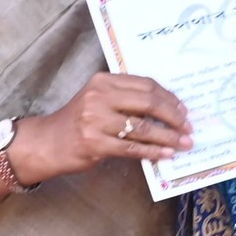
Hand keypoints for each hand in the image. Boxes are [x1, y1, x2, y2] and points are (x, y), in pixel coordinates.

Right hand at [17, 73, 191, 182]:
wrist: (48, 143)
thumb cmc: (79, 121)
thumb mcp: (100, 100)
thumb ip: (127, 99)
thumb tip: (167, 109)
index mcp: (104, 81)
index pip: (146, 85)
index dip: (169, 98)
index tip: (184, 110)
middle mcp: (99, 97)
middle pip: (148, 102)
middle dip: (173, 117)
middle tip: (188, 128)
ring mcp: (95, 120)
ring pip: (143, 128)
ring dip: (167, 137)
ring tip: (183, 144)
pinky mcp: (94, 143)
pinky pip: (132, 148)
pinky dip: (152, 152)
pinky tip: (164, 155)